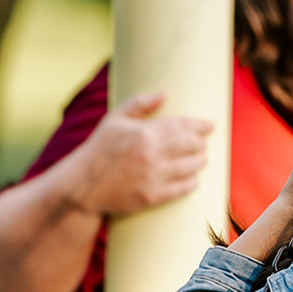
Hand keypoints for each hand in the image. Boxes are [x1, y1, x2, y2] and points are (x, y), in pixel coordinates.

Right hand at [67, 92, 213, 216]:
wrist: (81, 186)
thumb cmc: (98, 150)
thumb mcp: (113, 120)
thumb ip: (139, 104)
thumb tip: (164, 94)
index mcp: (144, 133)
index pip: (182, 126)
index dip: (200, 125)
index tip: (211, 126)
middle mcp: (152, 155)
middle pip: (191, 145)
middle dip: (201, 143)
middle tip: (203, 143)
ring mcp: (153, 177)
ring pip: (191, 167)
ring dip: (200, 162)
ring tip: (202, 159)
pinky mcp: (152, 197)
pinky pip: (182, 189)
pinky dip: (192, 183)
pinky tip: (194, 179)